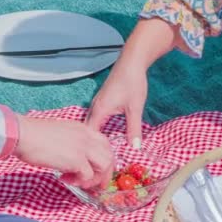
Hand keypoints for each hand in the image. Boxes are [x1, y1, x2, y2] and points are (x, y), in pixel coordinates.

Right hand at [14, 115, 113, 188]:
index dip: (103, 158)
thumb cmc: (33, 134)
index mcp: (82, 129)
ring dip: (94, 178)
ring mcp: (83, 147)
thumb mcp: (59, 134)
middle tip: (94, 183)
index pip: (104, 143)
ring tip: (80, 183)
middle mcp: (87, 136)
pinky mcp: (76, 160)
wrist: (23, 134)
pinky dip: (79, 182)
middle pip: (109, 156)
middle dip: (105, 173)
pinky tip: (65, 179)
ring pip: (104, 166)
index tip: (95, 169)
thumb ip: (70, 143)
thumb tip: (71, 160)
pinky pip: (88, 176)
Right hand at [86, 18, 180, 147]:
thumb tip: (135, 148)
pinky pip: (94, 118)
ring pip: (89, 124)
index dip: (92, 148)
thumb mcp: (135, 108)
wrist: (131, 62)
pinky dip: (96, 128)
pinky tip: (103, 135)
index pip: (89, 134)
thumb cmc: (133, 83)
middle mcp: (94, 107)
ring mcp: (97, 103)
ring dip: (92, 136)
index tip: (97, 160)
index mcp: (100, 110)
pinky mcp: (102, 101)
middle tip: (96, 160)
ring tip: (97, 151)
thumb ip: (133, 128)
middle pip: (87, 130)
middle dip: (89, 144)